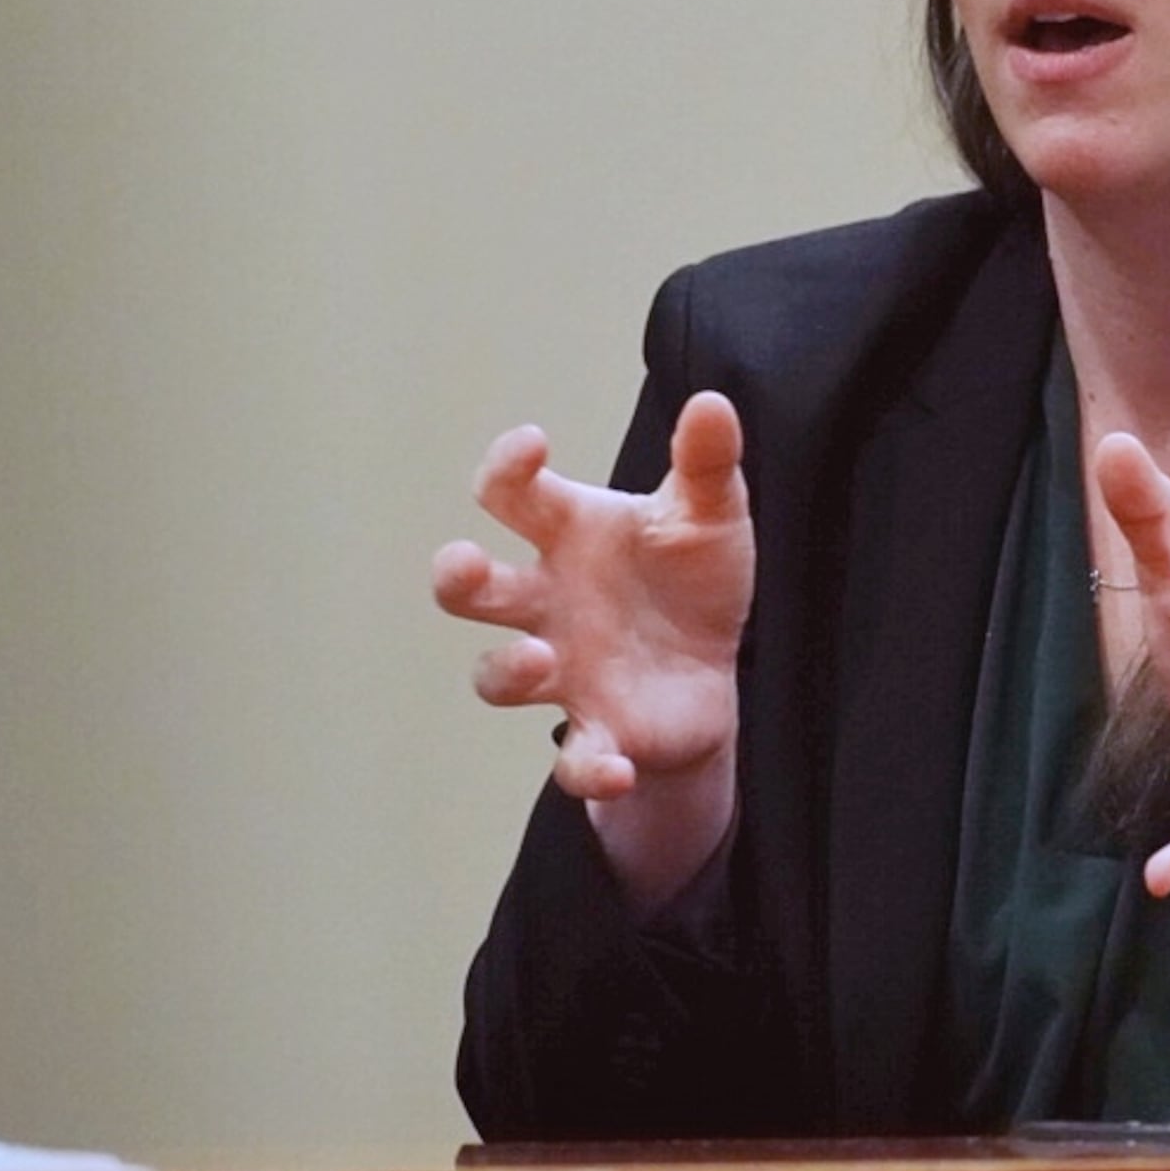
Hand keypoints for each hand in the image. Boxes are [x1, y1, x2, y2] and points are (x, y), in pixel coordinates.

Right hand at [432, 397, 753, 838]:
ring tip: (543, 657)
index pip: (509, 493)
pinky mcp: (599, 730)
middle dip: (453, 576)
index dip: (504, 467)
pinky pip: (574, 760)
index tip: (532, 445)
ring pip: (495, 675)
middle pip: (468, 588)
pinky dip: (587, 769)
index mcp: (567, 535)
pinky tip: (617, 766)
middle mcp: (546, 601)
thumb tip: (712, 401)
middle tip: (467, 566)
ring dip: (506, 669)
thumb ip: (705, 464)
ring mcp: (563, 668)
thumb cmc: (689, 579)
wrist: (715, 668)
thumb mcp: (710, 514)